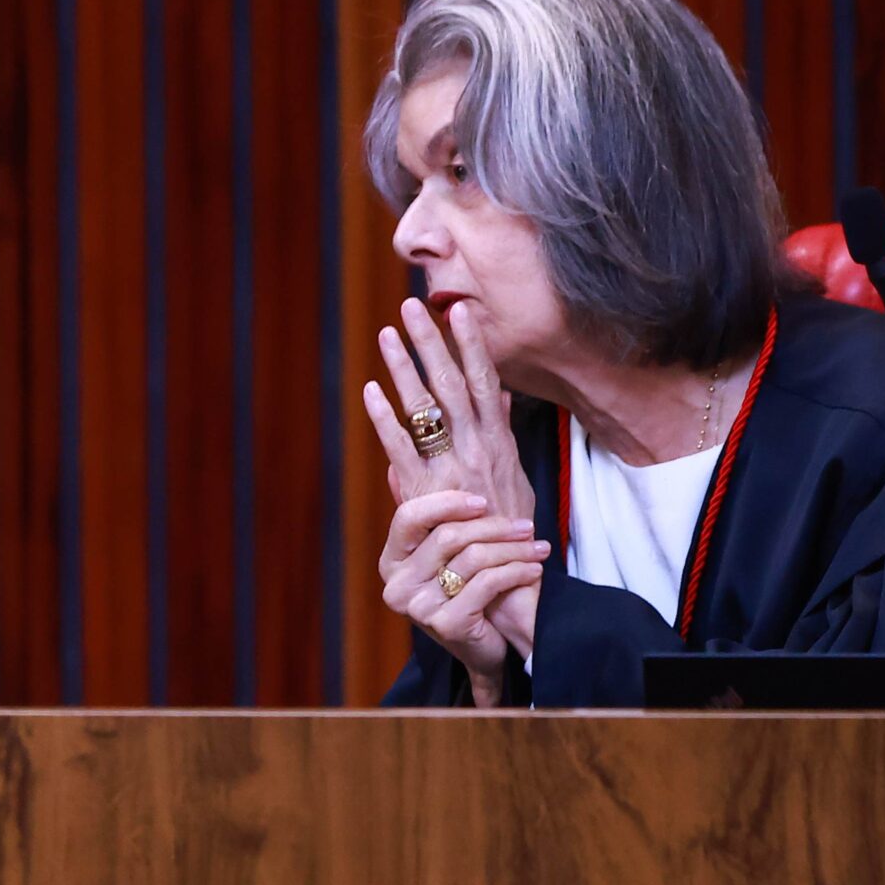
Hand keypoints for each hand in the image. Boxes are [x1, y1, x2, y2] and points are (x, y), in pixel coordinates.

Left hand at [367, 298, 533, 521]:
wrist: (509, 576)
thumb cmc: (511, 527)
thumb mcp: (516, 473)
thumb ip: (501, 429)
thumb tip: (498, 390)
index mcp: (498, 440)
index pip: (484, 380)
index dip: (471, 344)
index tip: (457, 311)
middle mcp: (478, 447)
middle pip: (453, 383)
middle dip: (432, 342)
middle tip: (411, 307)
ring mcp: (453, 468)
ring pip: (427, 407)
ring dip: (405, 368)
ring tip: (387, 334)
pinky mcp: (429, 492)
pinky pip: (402, 448)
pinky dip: (384, 419)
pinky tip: (369, 392)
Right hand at [375, 489, 548, 682]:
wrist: (484, 650)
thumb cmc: (468, 592)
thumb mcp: (446, 553)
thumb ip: (426, 515)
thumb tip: (394, 467)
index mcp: (392, 561)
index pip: (409, 517)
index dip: (447, 503)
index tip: (483, 501)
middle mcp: (397, 585)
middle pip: (448, 536)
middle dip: (494, 527)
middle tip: (526, 525)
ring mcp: (418, 608)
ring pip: (473, 558)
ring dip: (513, 549)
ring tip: (537, 547)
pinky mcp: (446, 625)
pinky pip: (487, 584)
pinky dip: (516, 572)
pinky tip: (533, 569)